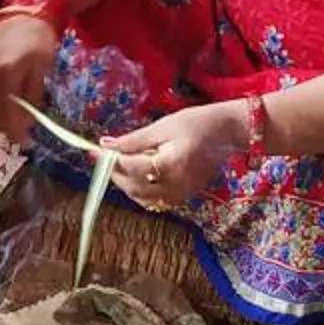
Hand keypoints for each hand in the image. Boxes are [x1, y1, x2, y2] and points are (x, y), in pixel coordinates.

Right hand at [0, 13, 62, 139]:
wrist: (23, 14)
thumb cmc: (38, 39)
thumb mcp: (42, 69)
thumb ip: (32, 96)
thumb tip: (26, 123)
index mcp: (4, 72)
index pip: (5, 111)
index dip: (14, 130)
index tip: (24, 142)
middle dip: (5, 126)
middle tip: (22, 133)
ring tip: (15, 120)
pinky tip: (5, 108)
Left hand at [104, 100, 252, 209]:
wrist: (228, 133)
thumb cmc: (197, 123)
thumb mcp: (162, 127)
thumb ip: (133, 140)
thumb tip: (105, 144)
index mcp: (168, 164)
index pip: (129, 167)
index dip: (108, 159)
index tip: (94, 150)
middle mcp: (175, 185)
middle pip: (132, 187)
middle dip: (115, 173)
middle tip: (105, 157)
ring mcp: (181, 194)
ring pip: (142, 198)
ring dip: (126, 184)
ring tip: (120, 166)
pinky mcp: (185, 196)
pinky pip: (155, 201)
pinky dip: (141, 191)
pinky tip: (138, 176)